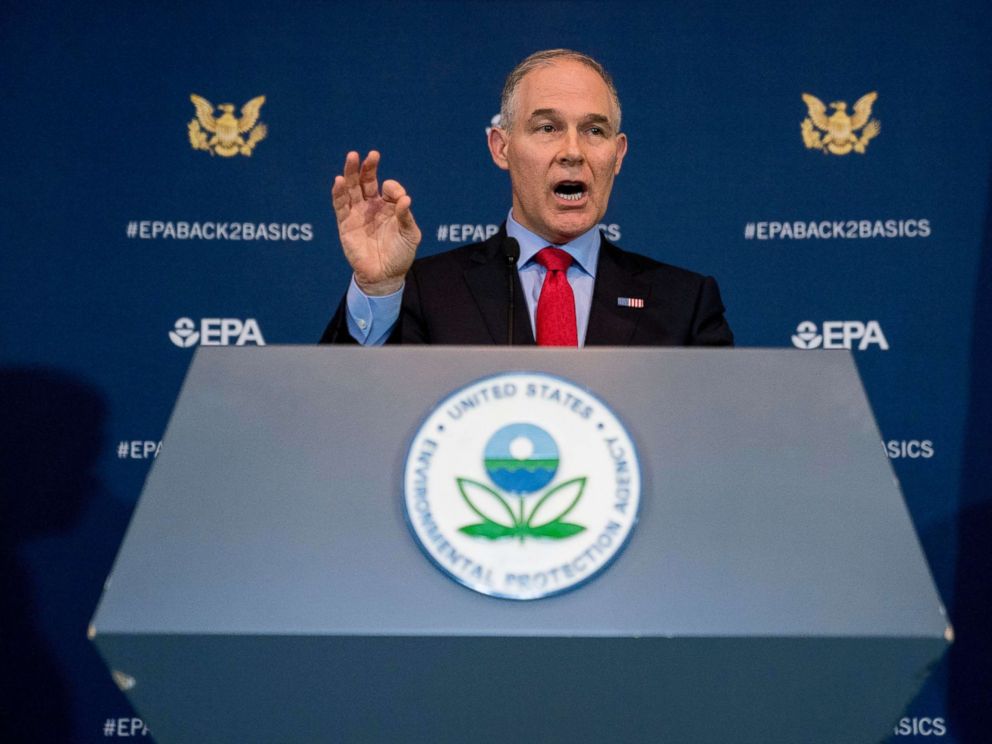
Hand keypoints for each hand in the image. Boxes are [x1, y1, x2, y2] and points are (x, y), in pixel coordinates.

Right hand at [332, 150, 420, 294]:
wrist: (385, 276)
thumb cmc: (401, 255)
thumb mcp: (410, 235)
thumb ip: (406, 216)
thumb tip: (405, 198)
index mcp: (389, 206)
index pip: (388, 188)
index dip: (393, 188)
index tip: (398, 197)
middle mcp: (372, 206)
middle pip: (366, 181)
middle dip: (368, 167)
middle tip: (371, 154)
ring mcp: (357, 214)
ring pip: (351, 188)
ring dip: (351, 172)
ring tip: (352, 156)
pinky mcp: (345, 224)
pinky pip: (340, 205)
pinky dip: (338, 192)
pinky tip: (339, 181)